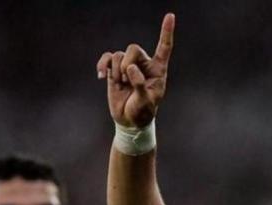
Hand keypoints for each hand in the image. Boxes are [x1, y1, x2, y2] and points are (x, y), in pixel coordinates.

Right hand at [97, 13, 175, 127]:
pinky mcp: (115, 70)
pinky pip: (107, 58)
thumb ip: (140, 86)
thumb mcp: (145, 103)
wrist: (129, 120)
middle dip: (126, 62)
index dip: (166, 32)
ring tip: (120, 84)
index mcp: (158, 70)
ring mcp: (128, 66)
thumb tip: (130, 69)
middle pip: (133, 48)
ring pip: (118, 55)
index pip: (164, 47)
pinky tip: (102, 76)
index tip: (170, 16)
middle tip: (125, 79)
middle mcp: (144, 65)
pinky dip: (103, 65)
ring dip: (116, 69)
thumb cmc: (142, 112)